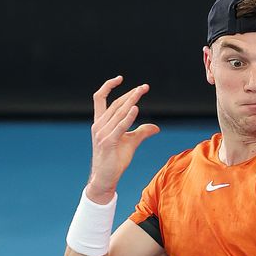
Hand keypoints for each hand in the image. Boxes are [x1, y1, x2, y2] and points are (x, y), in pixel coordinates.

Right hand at [86, 76, 159, 203]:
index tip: (121, 78)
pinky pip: (120, 127)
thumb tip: (156, 127)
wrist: (105, 178)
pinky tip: (135, 108)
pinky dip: (128, 117)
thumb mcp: (130, 142)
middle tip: (144, 87)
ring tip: (141, 91)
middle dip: (130, 94)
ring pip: (118, 112)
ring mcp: (102, 134)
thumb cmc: (115, 160)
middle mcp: (99, 125)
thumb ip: (142, 132)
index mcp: (100, 122)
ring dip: (131, 100)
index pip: (100, 98)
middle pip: (115, 103)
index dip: (109, 86)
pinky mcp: (108, 143)